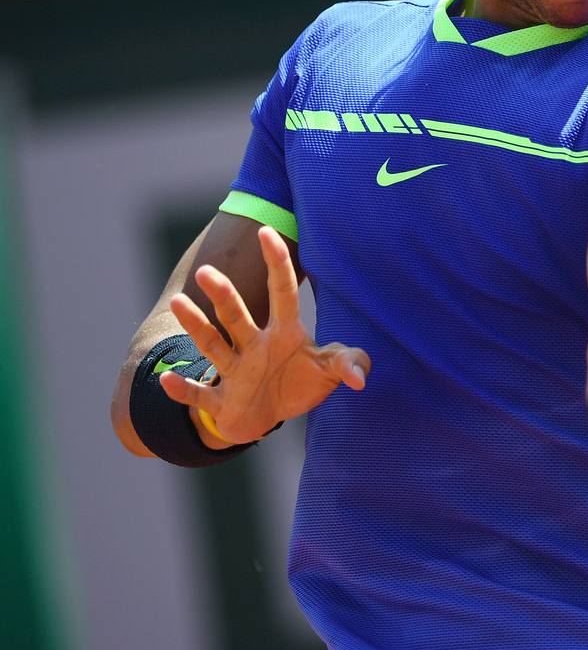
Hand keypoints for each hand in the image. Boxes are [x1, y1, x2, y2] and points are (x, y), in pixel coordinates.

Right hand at [160, 226, 369, 444]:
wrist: (266, 417)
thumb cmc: (298, 384)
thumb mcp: (328, 372)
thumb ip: (348, 363)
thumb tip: (360, 378)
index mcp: (284, 333)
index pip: (282, 292)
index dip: (276, 263)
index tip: (266, 231)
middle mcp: (255, 346)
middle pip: (237, 316)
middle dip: (223, 295)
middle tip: (206, 271)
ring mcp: (235, 373)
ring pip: (212, 346)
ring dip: (196, 327)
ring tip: (178, 302)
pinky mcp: (220, 402)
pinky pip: (199, 394)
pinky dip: (183, 390)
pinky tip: (166, 380)